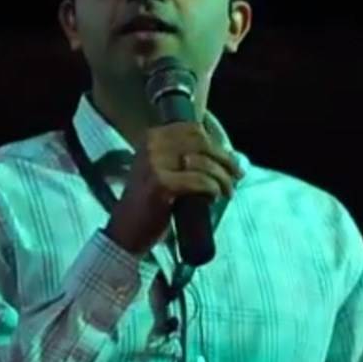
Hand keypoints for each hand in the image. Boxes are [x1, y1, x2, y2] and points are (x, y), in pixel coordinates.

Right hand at [103, 122, 242, 255]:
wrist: (126, 231)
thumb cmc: (149, 203)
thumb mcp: (162, 170)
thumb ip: (185, 157)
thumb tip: (225, 155)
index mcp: (152, 137)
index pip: (194, 130)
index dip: (216, 145)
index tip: (229, 161)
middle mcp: (152, 145)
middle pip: (202, 143)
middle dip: (225, 160)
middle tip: (236, 177)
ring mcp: (154, 164)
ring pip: (203, 163)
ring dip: (222, 178)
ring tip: (227, 191)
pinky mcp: (160, 184)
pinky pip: (199, 181)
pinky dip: (212, 189)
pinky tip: (214, 197)